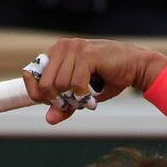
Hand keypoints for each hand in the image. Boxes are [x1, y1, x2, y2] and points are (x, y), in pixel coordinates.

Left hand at [22, 38, 166, 124]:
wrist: (135, 66)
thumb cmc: (108, 77)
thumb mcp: (82, 94)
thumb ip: (65, 104)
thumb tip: (49, 119)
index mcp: (56, 52)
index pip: (31, 73)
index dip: (37, 92)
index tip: (52, 103)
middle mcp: (62, 46)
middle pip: (44, 83)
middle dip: (56, 99)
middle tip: (71, 105)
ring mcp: (74, 48)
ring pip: (60, 84)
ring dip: (72, 99)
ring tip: (85, 99)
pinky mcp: (87, 54)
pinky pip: (76, 83)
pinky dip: (83, 95)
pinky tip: (91, 96)